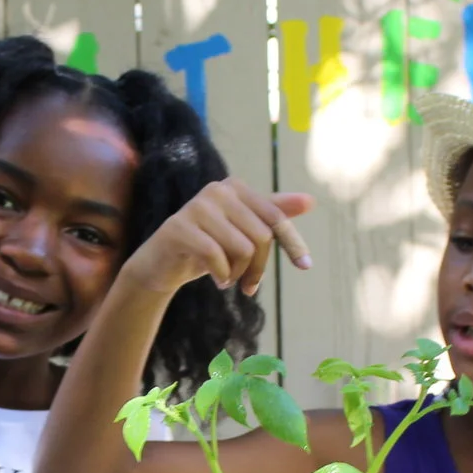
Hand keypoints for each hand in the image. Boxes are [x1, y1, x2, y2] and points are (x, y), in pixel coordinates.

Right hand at [124, 179, 315, 298]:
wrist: (162, 265)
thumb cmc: (206, 248)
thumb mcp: (242, 232)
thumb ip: (273, 214)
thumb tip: (310, 201)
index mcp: (235, 188)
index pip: (276, 218)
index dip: (293, 244)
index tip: (305, 266)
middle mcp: (217, 191)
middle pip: (261, 236)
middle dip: (258, 268)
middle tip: (248, 285)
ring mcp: (196, 207)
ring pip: (242, 249)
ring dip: (239, 274)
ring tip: (228, 279)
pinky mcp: (179, 228)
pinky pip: (217, 257)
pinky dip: (222, 276)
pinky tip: (216, 280)